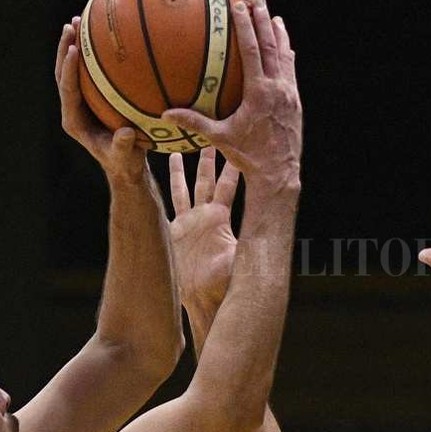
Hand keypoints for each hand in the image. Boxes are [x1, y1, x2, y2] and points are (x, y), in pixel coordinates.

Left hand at [55, 16, 151, 186]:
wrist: (124, 166)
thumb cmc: (124, 163)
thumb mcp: (125, 158)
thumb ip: (122, 147)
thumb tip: (125, 133)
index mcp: (74, 121)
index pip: (67, 90)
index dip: (69, 69)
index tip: (75, 49)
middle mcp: (73, 108)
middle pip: (63, 73)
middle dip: (65, 48)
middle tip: (72, 26)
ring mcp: (80, 102)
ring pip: (72, 70)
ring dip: (74, 45)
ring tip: (79, 21)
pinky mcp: (91, 98)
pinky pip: (88, 72)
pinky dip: (91, 54)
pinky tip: (101, 35)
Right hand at [161, 0, 300, 191]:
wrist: (279, 173)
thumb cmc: (248, 156)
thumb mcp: (220, 138)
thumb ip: (195, 123)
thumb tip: (166, 114)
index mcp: (260, 92)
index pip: (253, 51)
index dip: (246, 26)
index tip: (239, 6)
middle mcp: (279, 88)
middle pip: (272, 45)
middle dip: (264, 20)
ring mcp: (290, 94)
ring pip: (286, 56)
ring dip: (279, 34)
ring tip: (274, 17)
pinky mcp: (296, 103)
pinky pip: (291, 72)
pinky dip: (287, 56)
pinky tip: (286, 49)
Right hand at [167, 146, 240, 318]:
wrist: (201, 295)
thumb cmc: (221, 282)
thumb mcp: (236, 261)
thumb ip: (245, 250)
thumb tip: (262, 244)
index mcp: (221, 218)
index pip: (228, 186)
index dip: (232, 168)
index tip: (239, 147)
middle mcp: (207, 215)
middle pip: (209, 179)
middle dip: (212, 158)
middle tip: (214, 136)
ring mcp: (192, 220)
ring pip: (190, 185)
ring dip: (190, 166)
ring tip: (189, 143)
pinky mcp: (177, 227)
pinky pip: (173, 201)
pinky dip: (171, 183)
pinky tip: (168, 167)